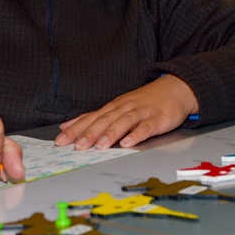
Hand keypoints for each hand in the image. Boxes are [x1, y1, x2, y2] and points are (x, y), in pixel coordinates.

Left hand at [54, 74, 197, 149]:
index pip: (91, 118)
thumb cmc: (144, 101)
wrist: (174, 89)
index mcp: (113, 107)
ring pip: (123, 122)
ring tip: (99, 146)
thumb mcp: (118, 107)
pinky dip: (136, 135)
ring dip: (111, 134)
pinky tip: (128, 143)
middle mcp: (124, 108)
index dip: (75, 129)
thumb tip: (68, 125)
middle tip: (76, 146)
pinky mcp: (157, 119)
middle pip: (104, 120)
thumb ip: (95, 117)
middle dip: (89, 133)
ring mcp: (141, 112)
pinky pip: (145, 127)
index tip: (60, 140)